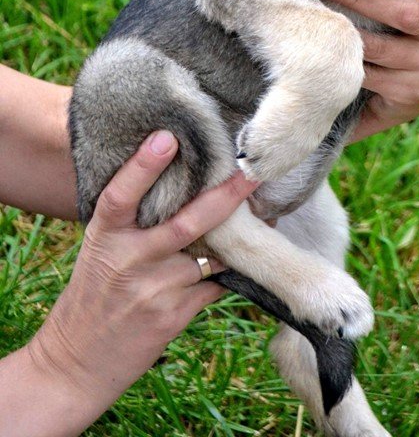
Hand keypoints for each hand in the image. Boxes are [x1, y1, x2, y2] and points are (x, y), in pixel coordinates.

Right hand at [1, 132, 256, 436]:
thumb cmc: (95, 293)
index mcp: (104, 237)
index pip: (121, 196)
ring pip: (210, 256)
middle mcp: (127, 260)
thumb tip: (183, 180)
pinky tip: (239, 262)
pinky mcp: (172, 316)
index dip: (143, 166)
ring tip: (262, 216)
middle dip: (225, 196)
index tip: (167, 137)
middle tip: (252, 173)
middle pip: (186, 223)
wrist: (75, 362)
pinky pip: (214, 285)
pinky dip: (227, 273)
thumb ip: (133, 221)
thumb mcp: (100, 250)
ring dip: (236, 240)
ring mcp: (152, 290)